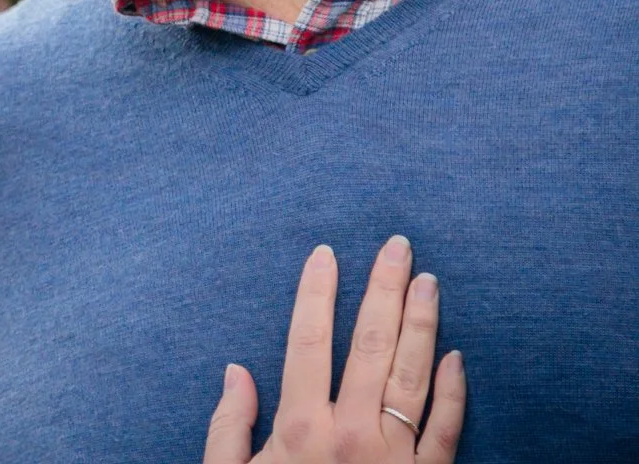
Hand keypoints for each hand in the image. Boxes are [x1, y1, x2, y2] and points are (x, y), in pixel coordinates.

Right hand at [203, 237, 465, 463]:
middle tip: (397, 244)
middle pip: (369, 343)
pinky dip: (455, 391)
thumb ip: (229, 427)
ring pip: (413, 374)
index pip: (308, 340)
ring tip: (428, 280)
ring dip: (422, 323)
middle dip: (382, 288)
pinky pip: (447, 429)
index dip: (315, 293)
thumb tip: (236, 371)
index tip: (325, 254)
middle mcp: (352, 433)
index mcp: (299, 428)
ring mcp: (396, 457)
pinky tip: (457, 356)